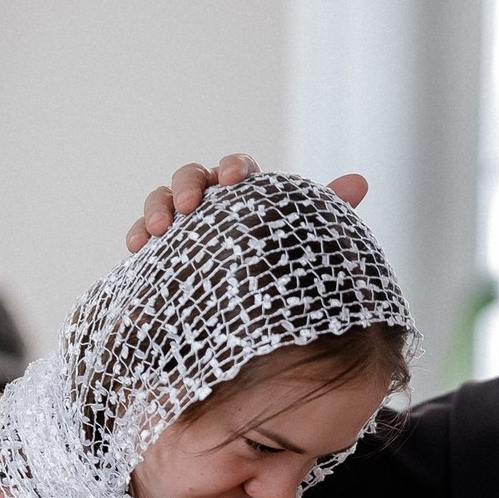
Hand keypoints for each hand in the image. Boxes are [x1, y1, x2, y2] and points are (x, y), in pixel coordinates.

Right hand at [126, 155, 369, 252]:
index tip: (239, 178)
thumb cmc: (280, 274)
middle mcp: (212, 208)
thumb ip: (327, 210)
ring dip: (159, 205)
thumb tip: (361, 180)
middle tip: (191, 204)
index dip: (236, 167)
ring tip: (160, 229)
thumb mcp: (303, 242)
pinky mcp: (162, 254)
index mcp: (246, 198)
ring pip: (163, 200)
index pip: (238, 169)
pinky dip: (137, 233)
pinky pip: (141, 234)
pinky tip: (139, 247)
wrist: (251, 330)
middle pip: (194, 176)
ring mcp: (184, 229)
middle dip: (190, 183)